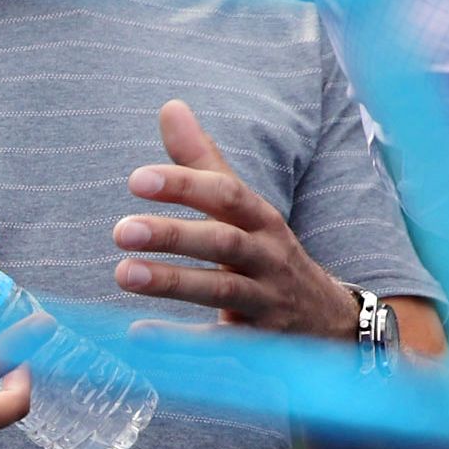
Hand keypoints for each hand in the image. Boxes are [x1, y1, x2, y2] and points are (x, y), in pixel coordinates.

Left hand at [113, 101, 355, 341]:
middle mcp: (268, 257)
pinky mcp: (260, 343)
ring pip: (222, 289)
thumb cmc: (266, 254)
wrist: (328, 323)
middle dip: (173, 234)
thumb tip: (170, 106)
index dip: (185, 185)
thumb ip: (202, 162)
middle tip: (119, 230)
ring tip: (122, 274)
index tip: (136, 178)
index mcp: (261, 219)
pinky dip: (181, 340)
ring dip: (172, 282)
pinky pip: (220, 342)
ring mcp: (267, 301)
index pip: (226, 195)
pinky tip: (138, 334)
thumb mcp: (242, 209)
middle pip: (222, 241)